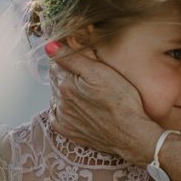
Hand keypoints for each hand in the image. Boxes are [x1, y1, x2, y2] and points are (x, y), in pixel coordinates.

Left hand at [48, 43, 157, 164]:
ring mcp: (64, 118)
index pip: (57, 64)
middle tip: (86, 77)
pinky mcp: (70, 132)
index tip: (82, 62)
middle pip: (56, 80)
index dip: (69, 60)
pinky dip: (62, 111)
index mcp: (66, 84)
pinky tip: (75, 108)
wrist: (131, 134)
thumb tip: (49, 46)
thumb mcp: (100, 71)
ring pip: (56, 98)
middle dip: (67, 75)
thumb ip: (72, 58)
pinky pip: (57, 118)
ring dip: (64, 92)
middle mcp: (60, 101)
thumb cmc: (122, 101)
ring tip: (84, 93)